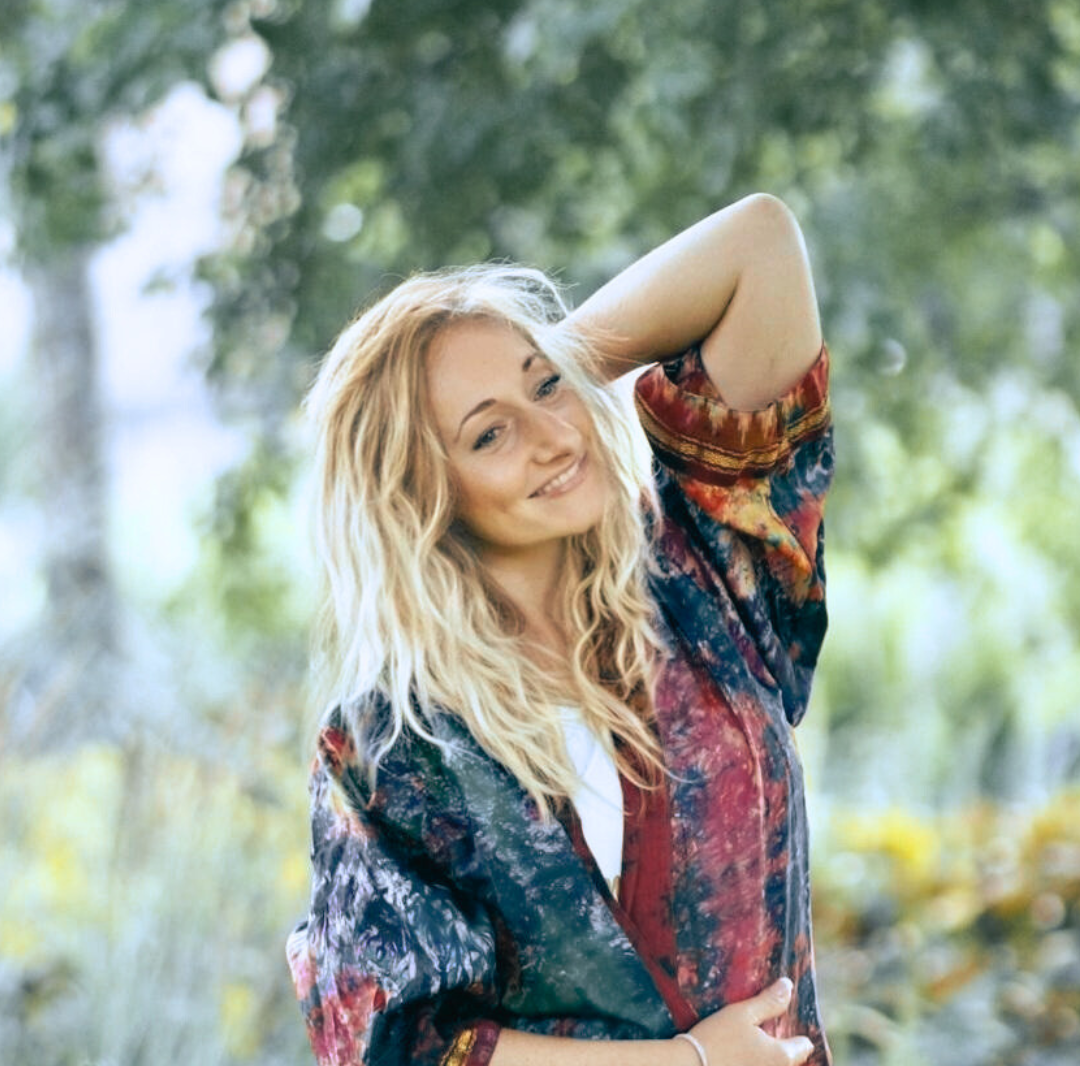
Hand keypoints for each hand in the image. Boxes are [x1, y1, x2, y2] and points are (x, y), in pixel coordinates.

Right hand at [675, 978, 814, 1065]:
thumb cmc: (717, 1038)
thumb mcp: (742, 1014)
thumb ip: (768, 1002)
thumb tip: (788, 985)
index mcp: (782, 1056)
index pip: (804, 1046)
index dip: (796, 1034)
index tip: (780, 1024)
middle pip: (790, 1060)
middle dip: (782, 1046)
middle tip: (763, 1032)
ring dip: (766, 1057)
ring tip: (748, 1044)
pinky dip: (753, 1062)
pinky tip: (737, 1056)